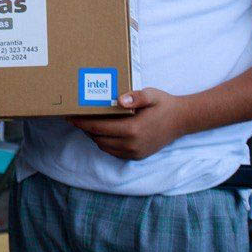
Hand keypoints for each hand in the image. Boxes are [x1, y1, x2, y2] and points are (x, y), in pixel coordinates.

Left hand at [69, 88, 187, 160]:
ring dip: (95, 136)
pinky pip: (114, 152)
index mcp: (132, 129)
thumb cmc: (163, 104)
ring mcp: (135, 152)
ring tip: (88, 123)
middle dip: (85, 129)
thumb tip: (119, 100)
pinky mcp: (137, 156)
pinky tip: (103, 131)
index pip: (98, 128)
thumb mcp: (151, 95)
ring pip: (104, 146)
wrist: (182, 120)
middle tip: (77, 117)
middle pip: (98, 138)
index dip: (81, 123)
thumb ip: (136, 97)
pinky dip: (105, 143)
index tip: (69, 116)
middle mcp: (132, 144)